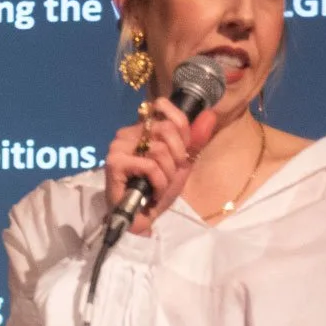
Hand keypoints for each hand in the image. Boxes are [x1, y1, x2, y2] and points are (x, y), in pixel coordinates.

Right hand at [102, 95, 218, 234]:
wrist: (142, 218)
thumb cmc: (158, 190)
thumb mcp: (182, 164)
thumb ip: (194, 139)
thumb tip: (210, 114)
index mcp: (142, 129)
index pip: (162, 106)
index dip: (181, 130)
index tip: (180, 154)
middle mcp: (128, 132)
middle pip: (166, 129)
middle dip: (177, 157)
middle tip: (171, 174)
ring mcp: (118, 146)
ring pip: (159, 150)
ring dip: (167, 174)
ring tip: (160, 187)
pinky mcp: (115, 162)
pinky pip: (150, 166)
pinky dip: (158, 183)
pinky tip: (153, 193)